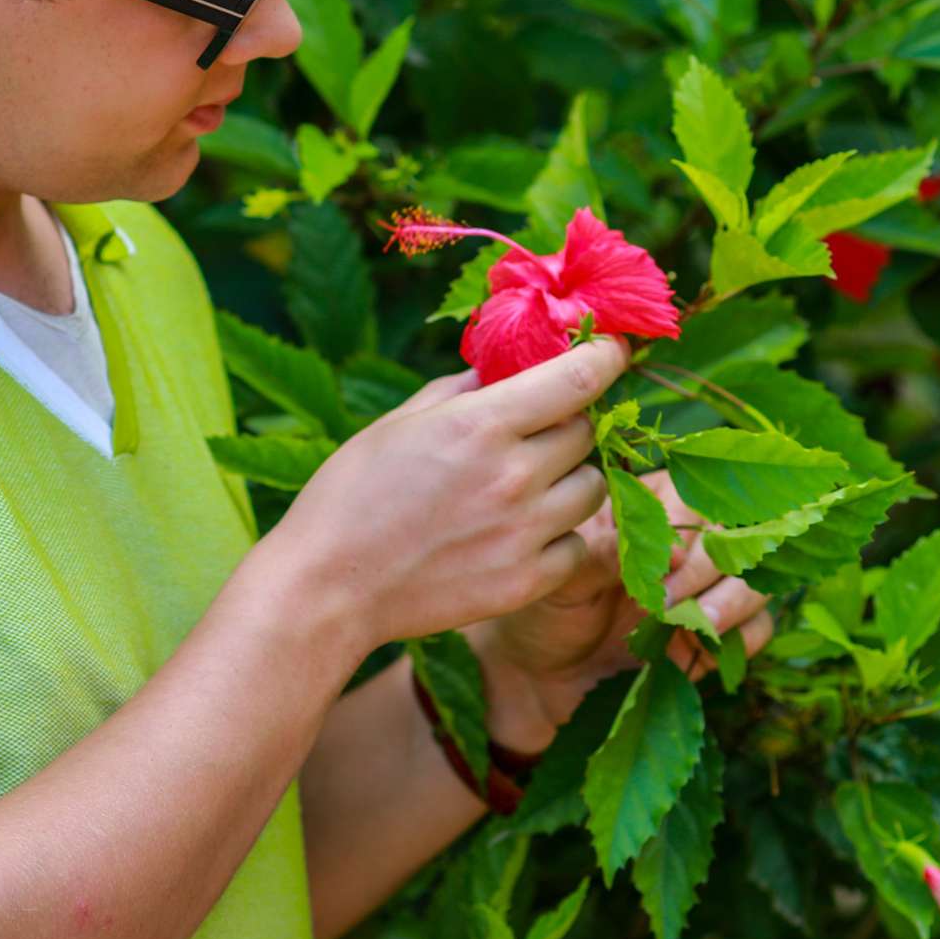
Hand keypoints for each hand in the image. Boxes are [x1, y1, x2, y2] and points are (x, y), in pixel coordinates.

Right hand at [263, 341, 630, 666]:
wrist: (328, 588)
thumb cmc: (350, 495)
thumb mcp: (398, 423)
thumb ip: (462, 389)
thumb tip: (507, 365)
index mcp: (480, 424)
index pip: (579, 377)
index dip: (605, 356)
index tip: (611, 349)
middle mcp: (514, 475)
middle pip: (587, 432)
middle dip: (568, 423)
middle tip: (536, 432)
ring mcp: (525, 533)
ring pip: (593, 489)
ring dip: (570, 479)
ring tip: (526, 487)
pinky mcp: (526, 582)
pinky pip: (577, 546)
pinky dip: (559, 536)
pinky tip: (518, 534)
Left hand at [461, 468, 776, 753]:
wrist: (540, 678)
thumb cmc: (543, 612)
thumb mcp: (560, 581)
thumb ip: (603, 557)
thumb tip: (665, 551)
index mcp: (645, 509)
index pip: (692, 497)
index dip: (687, 528)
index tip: (665, 563)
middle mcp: (684, 543)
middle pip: (735, 533)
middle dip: (708, 566)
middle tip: (668, 600)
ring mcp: (706, 588)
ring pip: (755, 576)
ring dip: (733, 598)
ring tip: (693, 623)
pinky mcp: (717, 633)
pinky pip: (758, 628)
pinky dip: (742, 636)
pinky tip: (699, 648)